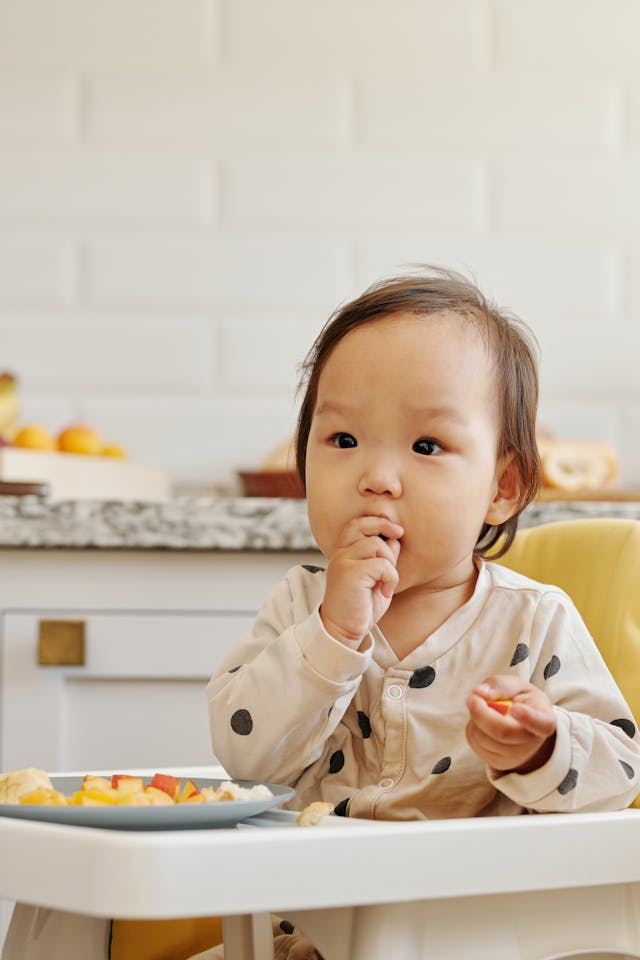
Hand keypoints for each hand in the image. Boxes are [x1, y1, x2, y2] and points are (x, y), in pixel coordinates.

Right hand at [320, 515, 402, 648]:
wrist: (343, 630)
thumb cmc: (361, 606)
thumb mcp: (376, 578)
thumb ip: (383, 558)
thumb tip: (395, 539)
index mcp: (344, 552)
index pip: (357, 523)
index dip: (377, 521)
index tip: (396, 531)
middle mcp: (340, 553)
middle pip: (362, 524)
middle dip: (384, 525)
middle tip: (399, 534)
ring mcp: (343, 562)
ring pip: (376, 545)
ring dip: (390, 562)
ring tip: (386, 581)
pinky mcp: (350, 573)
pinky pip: (381, 564)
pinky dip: (390, 577)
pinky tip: (385, 592)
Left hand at [466, 674, 556, 772]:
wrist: (522, 726)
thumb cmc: (522, 702)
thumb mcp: (518, 686)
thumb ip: (502, 685)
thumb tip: (480, 692)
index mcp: (544, 720)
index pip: (541, 724)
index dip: (529, 718)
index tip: (516, 708)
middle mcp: (532, 743)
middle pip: (503, 732)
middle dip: (481, 712)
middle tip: (473, 697)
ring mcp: (514, 756)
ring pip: (483, 737)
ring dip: (475, 718)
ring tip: (484, 708)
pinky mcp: (496, 762)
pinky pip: (475, 742)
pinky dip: (473, 727)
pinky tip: (483, 722)